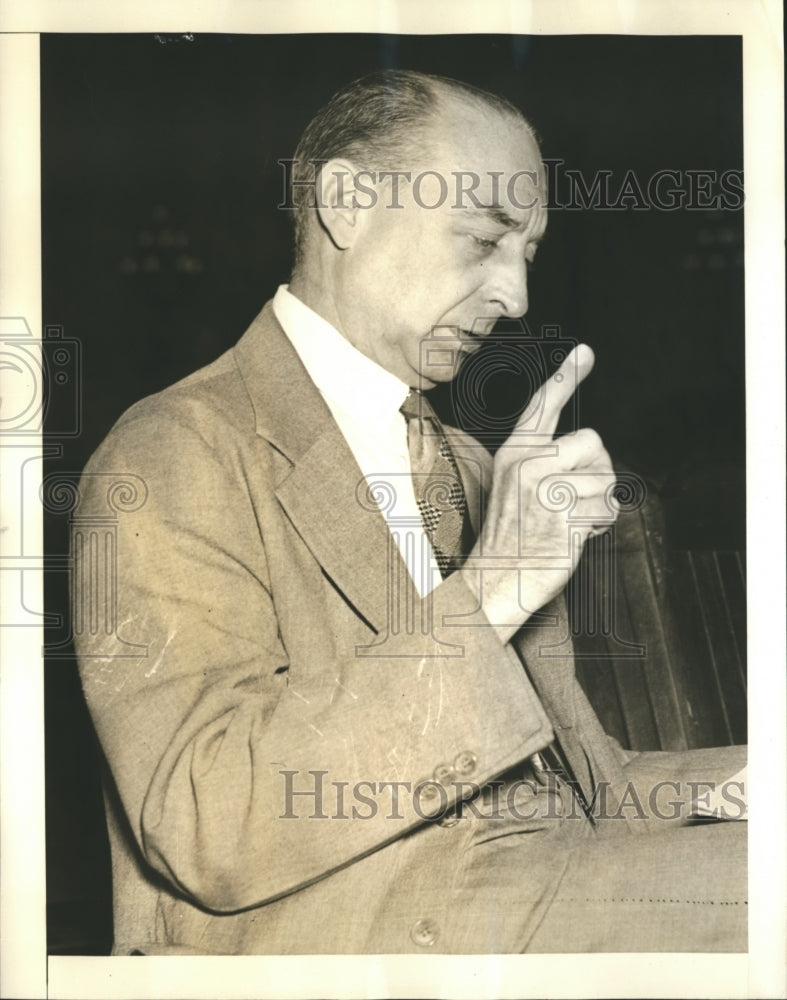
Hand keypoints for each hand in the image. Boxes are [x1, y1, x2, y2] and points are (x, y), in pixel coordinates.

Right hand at [461, 344, 616, 642]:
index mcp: (515, 453)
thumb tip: (592, 450)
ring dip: (600, 506)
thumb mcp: (520, 489)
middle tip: (576, 499)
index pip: (544, 406)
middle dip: (597, 472)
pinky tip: (576, 536)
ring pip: (605, 480)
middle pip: (593, 442)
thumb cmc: (515, 537)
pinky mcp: (562, 517)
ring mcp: (543, 490)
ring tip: (572, 522)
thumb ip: (547, 463)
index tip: (586, 353)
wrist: (498, 580)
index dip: (566, 377)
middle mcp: (527, 465)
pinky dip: (600, 526)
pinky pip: (606, 510)